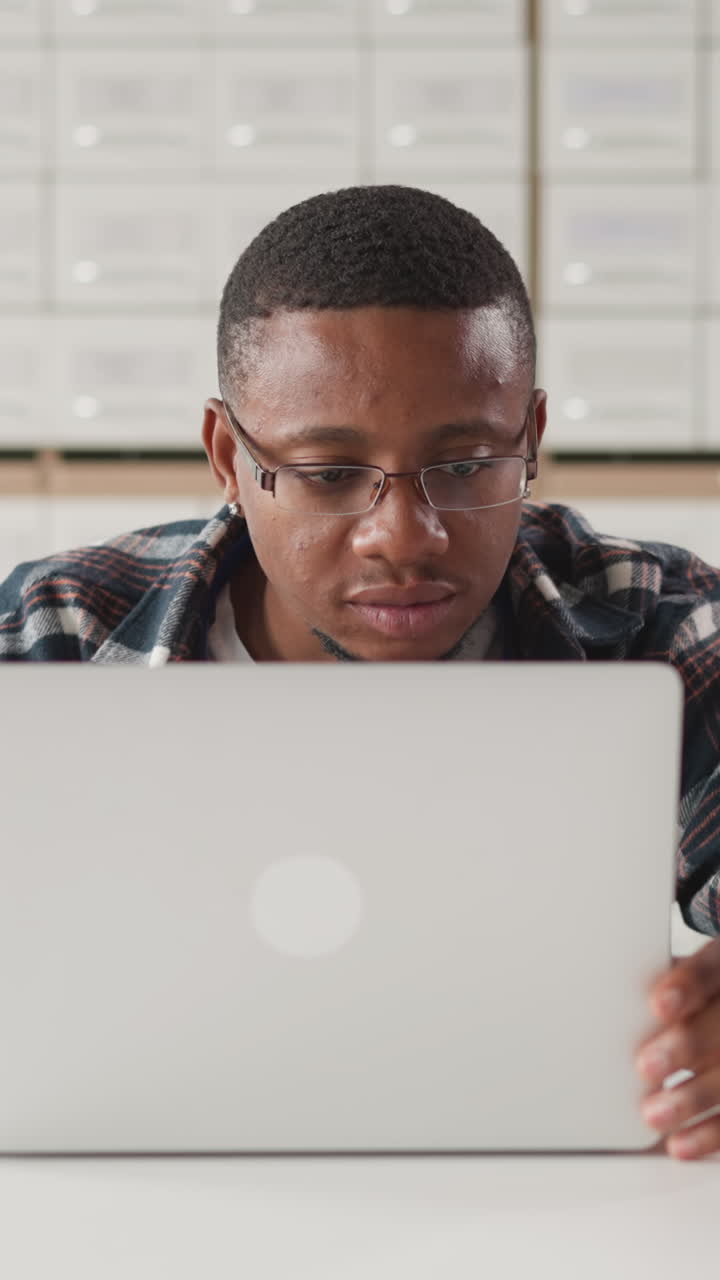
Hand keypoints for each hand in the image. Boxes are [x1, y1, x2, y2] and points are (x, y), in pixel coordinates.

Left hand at [636, 935, 719, 1158]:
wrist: (718, 1002)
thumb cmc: (690, 994)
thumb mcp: (677, 976)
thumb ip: (651, 983)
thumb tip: (593, 993)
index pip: (709, 971)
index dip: (687, 987)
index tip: (658, 1005)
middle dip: (686, 1046)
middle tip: (646, 1066)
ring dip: (692, 1098)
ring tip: (654, 1115)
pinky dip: (708, 1134)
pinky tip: (679, 1143)